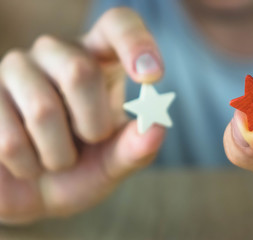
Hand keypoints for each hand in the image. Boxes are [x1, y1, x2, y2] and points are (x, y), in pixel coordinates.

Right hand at [0, 8, 164, 223]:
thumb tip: (157, 127)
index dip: (136, 44)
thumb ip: (136, 148)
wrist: (37, 190)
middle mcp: (57, 54)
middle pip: (79, 71)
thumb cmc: (83, 168)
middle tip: (90, 141)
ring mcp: (17, 69)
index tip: (152, 77)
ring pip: (43, 110)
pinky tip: (29, 163)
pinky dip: (29, 166)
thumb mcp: (114, 163)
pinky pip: (9, 139)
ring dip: (59, 155)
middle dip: (92, 125)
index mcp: (98, 60)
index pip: (118, 25)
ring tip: (58, 158)